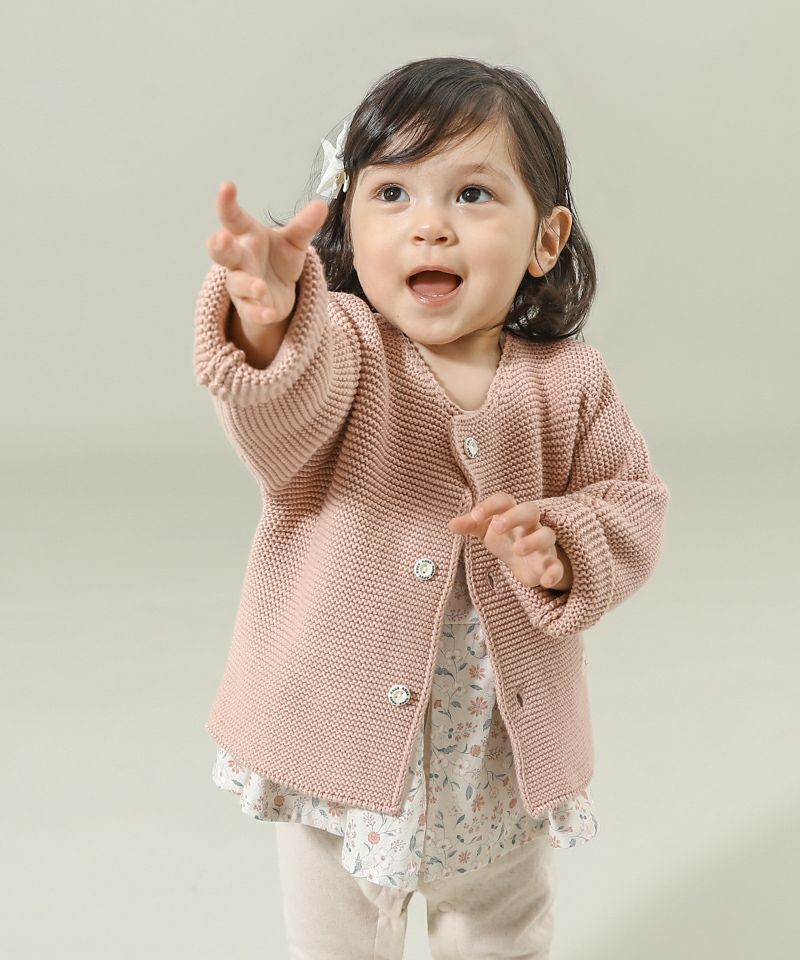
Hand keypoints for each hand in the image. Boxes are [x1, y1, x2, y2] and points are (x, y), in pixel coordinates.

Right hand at [207, 181, 328, 326]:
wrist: (278, 292)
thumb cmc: (278, 258)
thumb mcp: (294, 241)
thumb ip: (305, 226)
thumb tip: (322, 205)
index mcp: (246, 236)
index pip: (233, 218)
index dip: (227, 203)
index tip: (227, 185)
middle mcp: (239, 259)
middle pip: (222, 251)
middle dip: (219, 245)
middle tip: (221, 237)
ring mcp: (240, 284)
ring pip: (237, 283)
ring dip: (248, 285)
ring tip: (261, 287)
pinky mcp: (249, 307)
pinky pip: (250, 311)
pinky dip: (259, 313)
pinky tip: (270, 314)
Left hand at [447, 493, 569, 589]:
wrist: (527, 562)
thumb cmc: (504, 539)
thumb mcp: (485, 531)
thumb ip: (469, 525)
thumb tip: (451, 524)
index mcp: (510, 514)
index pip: (504, 500)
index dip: (490, 505)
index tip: (475, 516)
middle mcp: (529, 525)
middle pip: (530, 510)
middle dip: (515, 516)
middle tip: (497, 528)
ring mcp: (542, 544)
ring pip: (547, 535)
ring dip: (534, 541)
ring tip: (518, 551)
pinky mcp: (549, 563)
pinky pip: (557, 565)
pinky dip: (554, 572)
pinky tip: (546, 581)